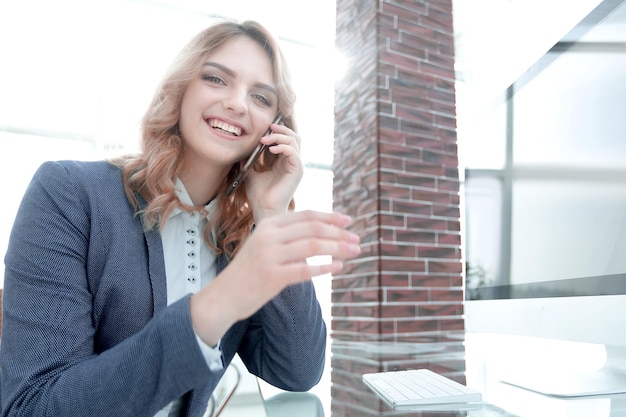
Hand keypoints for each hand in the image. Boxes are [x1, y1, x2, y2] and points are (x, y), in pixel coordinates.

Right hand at [190, 210, 360, 345]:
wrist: (223, 296)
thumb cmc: (248, 272)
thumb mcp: (263, 245)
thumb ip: (286, 236)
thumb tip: (320, 232)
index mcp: (268, 225)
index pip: (306, 216)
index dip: (330, 217)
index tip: (348, 221)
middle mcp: (268, 236)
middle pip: (312, 229)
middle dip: (338, 233)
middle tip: (357, 240)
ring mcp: (270, 256)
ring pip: (312, 246)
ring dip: (337, 248)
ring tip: (354, 251)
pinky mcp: (272, 277)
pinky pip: (305, 270)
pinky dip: (325, 267)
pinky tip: (339, 267)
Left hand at [244, 122, 302, 220]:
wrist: (263, 209)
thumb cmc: (258, 194)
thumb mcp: (251, 172)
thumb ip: (250, 160)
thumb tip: (241, 149)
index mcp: (284, 161)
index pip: (287, 139)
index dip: (277, 131)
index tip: (265, 128)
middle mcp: (292, 162)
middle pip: (294, 137)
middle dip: (281, 129)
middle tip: (268, 127)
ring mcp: (296, 166)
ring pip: (295, 141)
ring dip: (279, 136)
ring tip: (265, 140)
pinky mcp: (297, 171)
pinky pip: (293, 152)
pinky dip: (282, 147)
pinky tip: (271, 149)